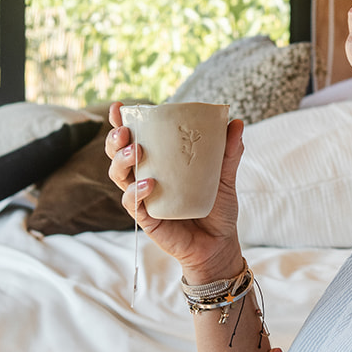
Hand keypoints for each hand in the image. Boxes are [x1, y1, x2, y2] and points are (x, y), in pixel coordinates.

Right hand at [106, 100, 245, 282]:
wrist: (219, 244)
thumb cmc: (217, 208)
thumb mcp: (225, 177)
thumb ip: (228, 152)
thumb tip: (236, 122)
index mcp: (159, 163)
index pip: (135, 139)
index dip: (122, 123)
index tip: (120, 107)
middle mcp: (145, 178)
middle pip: (118, 155)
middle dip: (115, 140)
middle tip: (124, 131)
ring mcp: (143, 199)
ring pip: (120, 176)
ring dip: (122, 161)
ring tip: (135, 151)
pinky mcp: (146, 219)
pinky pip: (133, 204)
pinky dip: (137, 192)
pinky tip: (149, 184)